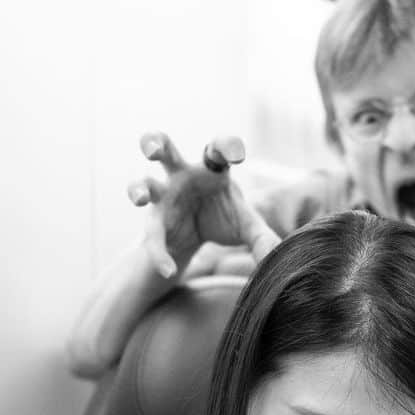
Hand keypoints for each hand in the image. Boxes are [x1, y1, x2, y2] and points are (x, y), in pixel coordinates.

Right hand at [128, 132, 280, 279]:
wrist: (199, 239)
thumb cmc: (224, 218)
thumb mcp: (247, 227)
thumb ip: (263, 238)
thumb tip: (277, 258)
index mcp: (211, 169)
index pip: (217, 150)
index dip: (225, 146)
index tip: (236, 154)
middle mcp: (183, 175)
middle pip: (165, 150)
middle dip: (155, 144)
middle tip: (153, 149)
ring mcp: (164, 196)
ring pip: (143, 184)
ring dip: (137, 188)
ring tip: (138, 197)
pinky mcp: (155, 222)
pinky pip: (152, 237)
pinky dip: (159, 255)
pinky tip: (169, 271)